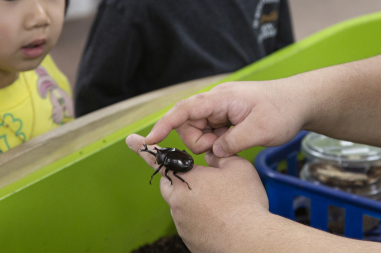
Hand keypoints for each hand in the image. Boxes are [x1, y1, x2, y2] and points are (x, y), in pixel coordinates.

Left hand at [126, 134, 269, 252]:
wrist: (249, 240)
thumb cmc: (243, 202)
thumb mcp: (237, 166)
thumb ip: (220, 156)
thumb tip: (211, 157)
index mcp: (186, 179)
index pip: (161, 159)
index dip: (145, 149)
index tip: (131, 140)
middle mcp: (178, 202)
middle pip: (170, 184)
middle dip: (179, 178)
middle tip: (201, 179)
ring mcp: (182, 223)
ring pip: (181, 204)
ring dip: (194, 200)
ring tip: (221, 202)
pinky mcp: (190, 239)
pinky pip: (191, 222)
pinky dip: (201, 217)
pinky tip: (221, 217)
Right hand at [145, 80, 305, 156]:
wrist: (300, 102)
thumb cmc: (282, 110)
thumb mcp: (260, 130)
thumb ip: (232, 142)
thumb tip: (213, 152)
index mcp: (221, 98)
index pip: (185, 109)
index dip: (165, 124)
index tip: (150, 139)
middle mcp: (216, 102)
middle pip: (189, 125)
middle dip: (200, 142)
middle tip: (223, 148)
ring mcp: (221, 110)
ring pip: (199, 132)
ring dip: (211, 144)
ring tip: (236, 143)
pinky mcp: (226, 118)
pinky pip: (211, 134)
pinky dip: (218, 143)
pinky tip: (236, 143)